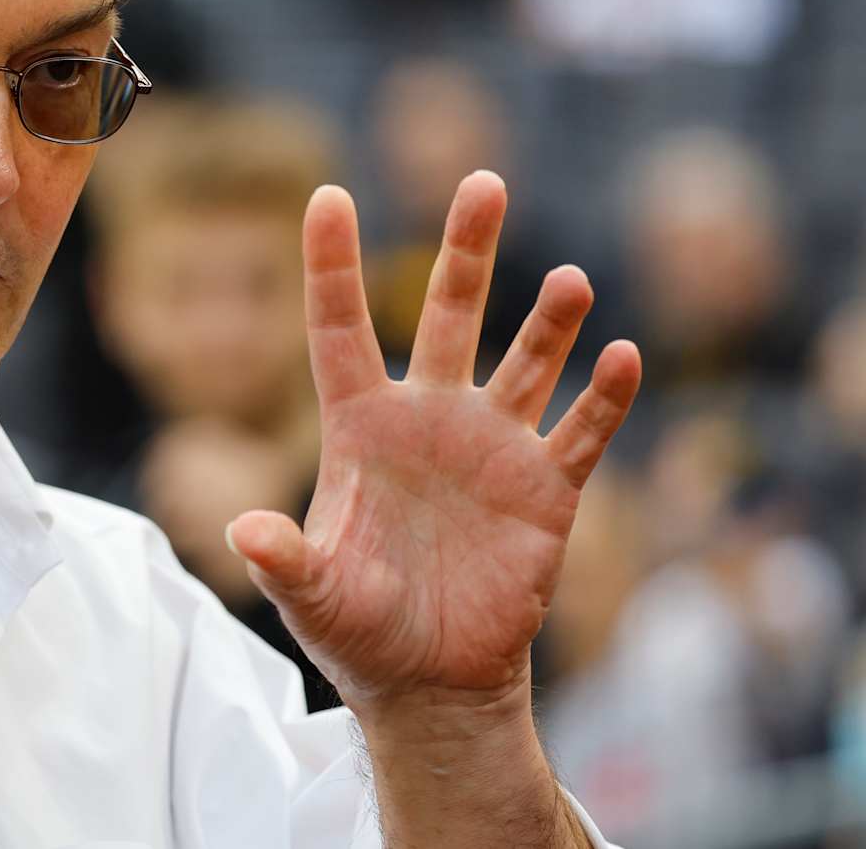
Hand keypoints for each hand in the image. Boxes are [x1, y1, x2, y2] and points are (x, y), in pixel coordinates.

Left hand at [225, 171, 641, 719]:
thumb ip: (283, 561)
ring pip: (526, 362)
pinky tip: (621, 355)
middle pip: (450, 314)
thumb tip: (245, 532)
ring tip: (569, 279)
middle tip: (484, 182)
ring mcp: (491, 447)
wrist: (430, 683)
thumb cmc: (356, 630)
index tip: (329, 195)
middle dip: (468, 250)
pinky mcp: (546, 491)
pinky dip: (603, 397)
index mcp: (360, 427)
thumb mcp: (310, 596)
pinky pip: (580, 432)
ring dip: (549, 322)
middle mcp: (428, 417)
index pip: (340, 328)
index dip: (333, 265)